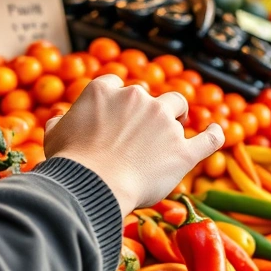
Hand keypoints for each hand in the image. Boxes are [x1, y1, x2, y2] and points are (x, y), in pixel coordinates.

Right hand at [43, 75, 223, 214]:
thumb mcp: (54, 137)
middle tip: (140, 134)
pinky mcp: (182, 150)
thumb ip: (60, 123)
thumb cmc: (70, 162)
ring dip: (175, 117)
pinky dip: (214, 135)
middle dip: (147, 111)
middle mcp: (137, 98)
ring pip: (177, 107)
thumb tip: (59, 120)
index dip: (117, 102)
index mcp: (106, 90)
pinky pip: (208, 138)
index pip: (116, 85)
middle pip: (149, 96)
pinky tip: (216, 133)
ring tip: (170, 135)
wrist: (93, 185)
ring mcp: (164, 122)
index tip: (115, 116)